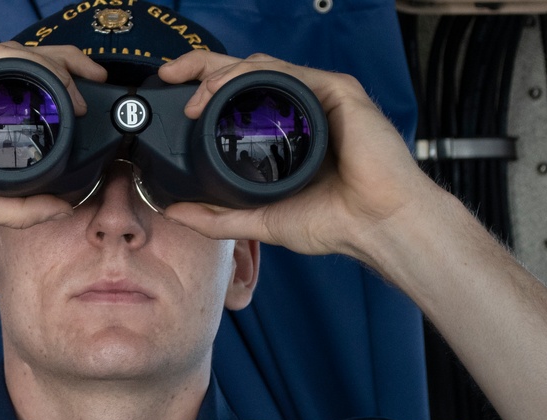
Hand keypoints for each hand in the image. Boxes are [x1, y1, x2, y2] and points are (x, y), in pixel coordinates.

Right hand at [0, 42, 106, 237]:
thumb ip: (19, 206)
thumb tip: (60, 207)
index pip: (17, 82)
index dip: (57, 82)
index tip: (85, 99)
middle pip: (20, 60)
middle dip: (66, 63)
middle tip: (97, 79)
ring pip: (12, 55)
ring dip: (53, 65)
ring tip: (81, 86)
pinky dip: (27, 68)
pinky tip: (51, 85)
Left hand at [157, 52, 443, 265]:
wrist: (376, 226)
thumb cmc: (334, 223)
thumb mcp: (261, 220)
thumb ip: (216, 218)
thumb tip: (174, 211)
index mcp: (284, 134)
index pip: (238, 100)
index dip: (204, 92)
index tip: (175, 99)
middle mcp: (299, 110)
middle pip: (244, 73)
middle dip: (201, 66)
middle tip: (171, 74)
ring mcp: (318, 98)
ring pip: (261, 67)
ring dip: (221, 74)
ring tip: (196, 97)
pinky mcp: (336, 91)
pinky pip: (287, 72)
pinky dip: (252, 76)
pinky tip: (227, 92)